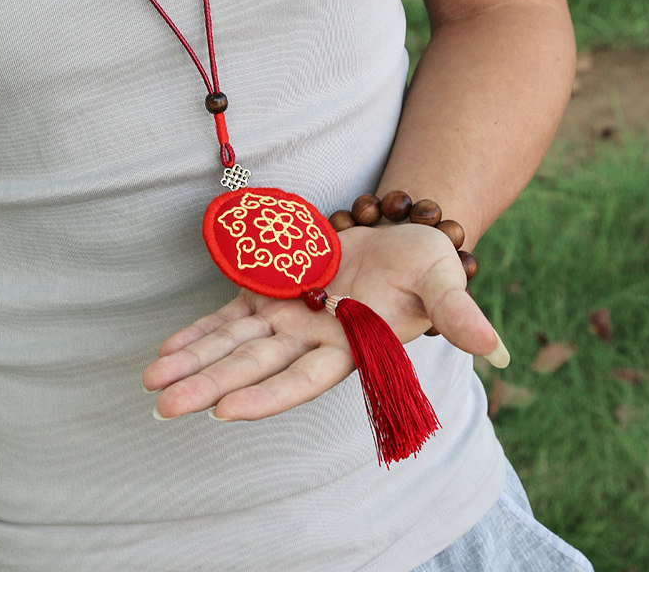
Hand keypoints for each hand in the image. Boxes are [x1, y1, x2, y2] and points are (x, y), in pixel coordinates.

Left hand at [142, 223, 507, 420]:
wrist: (400, 237)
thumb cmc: (426, 263)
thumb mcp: (444, 280)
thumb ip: (460, 313)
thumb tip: (497, 349)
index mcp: (352, 345)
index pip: (304, 379)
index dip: (267, 395)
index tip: (226, 412)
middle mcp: (313, 339)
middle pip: (255, 366)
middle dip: (210, 385)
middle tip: (162, 406)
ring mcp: (289, 317)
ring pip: (234, 343)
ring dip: (194, 361)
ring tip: (151, 380)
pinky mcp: (274, 292)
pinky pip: (230, 315)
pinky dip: (199, 330)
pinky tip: (167, 349)